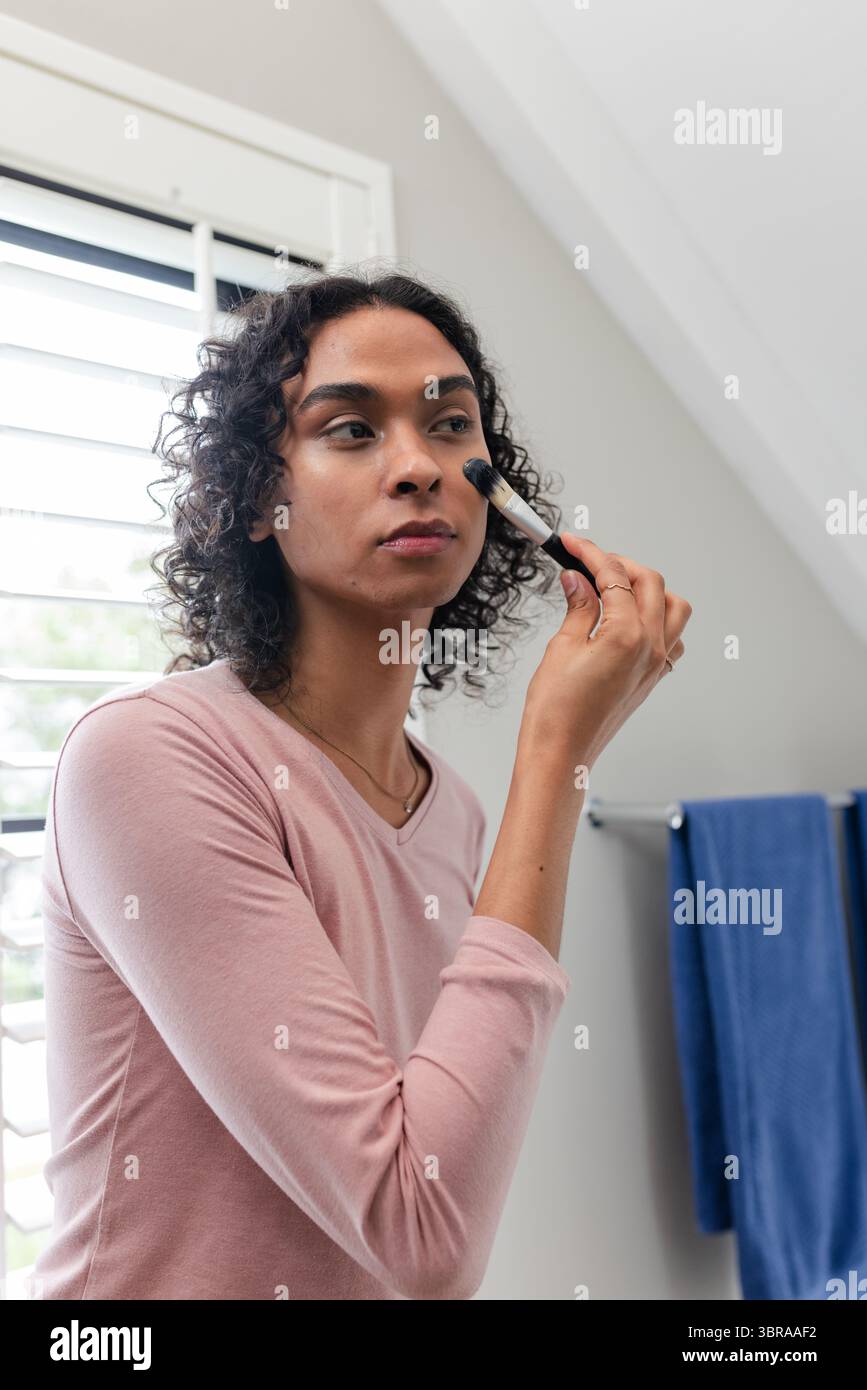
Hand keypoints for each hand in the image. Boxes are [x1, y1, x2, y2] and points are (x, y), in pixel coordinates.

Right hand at [520, 534, 691, 769]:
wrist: (562, 754)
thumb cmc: (556, 711)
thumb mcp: (561, 647)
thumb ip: (578, 607)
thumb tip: (577, 579)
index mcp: (627, 634)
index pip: (613, 576)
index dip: (590, 553)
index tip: (572, 544)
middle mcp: (651, 646)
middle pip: (650, 583)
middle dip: (620, 564)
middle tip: (588, 561)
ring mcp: (656, 663)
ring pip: (673, 607)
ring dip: (648, 589)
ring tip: (615, 586)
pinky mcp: (653, 678)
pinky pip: (672, 637)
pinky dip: (657, 619)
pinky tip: (629, 620)